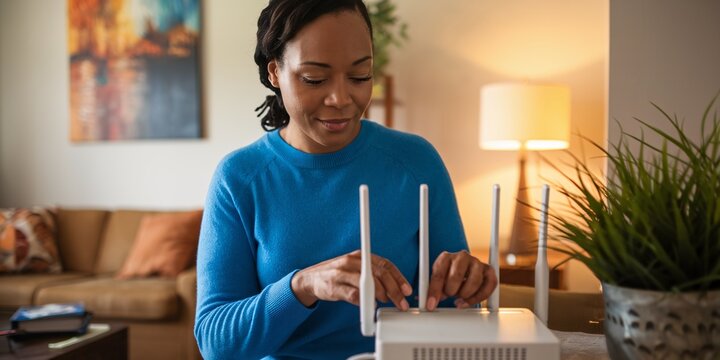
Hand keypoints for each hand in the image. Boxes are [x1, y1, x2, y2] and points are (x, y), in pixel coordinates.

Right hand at [291, 250, 412, 309]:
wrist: (311, 279)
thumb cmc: (338, 274)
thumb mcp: (356, 269)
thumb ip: (372, 275)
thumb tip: (394, 289)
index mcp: (360, 256)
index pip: (384, 264)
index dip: (399, 277)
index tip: (407, 290)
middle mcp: (352, 261)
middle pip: (379, 273)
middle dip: (394, 290)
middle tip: (401, 303)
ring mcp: (342, 273)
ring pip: (368, 282)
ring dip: (380, 295)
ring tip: (384, 302)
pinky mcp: (334, 286)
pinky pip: (353, 294)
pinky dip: (363, 301)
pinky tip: (368, 306)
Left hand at [425, 250, 496, 310]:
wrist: (462, 271)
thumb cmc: (447, 277)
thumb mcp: (437, 281)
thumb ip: (433, 290)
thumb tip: (430, 303)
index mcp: (446, 257)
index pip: (439, 274)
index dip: (434, 291)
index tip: (431, 304)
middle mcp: (462, 257)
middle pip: (457, 276)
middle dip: (451, 291)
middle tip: (449, 295)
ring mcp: (477, 262)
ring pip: (474, 281)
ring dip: (465, 294)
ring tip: (459, 299)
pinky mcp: (489, 271)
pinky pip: (489, 285)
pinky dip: (479, 297)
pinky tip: (469, 301)